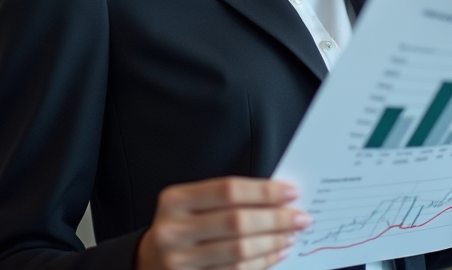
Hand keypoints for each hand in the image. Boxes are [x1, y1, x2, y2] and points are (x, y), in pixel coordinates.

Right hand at [137, 177, 311, 269]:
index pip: (227, 190)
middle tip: (300, 217)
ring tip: (292, 234)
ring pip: (240, 252)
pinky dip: (263, 262)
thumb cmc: (182, 225)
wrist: (152, 261)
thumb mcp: (192, 203)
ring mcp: (180, 261)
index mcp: (174, 200)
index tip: (291, 192)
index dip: (263, 191)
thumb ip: (227, 198)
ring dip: (273, 242)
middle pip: (236, 222)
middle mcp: (173, 231)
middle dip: (275, 219)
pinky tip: (278, 251)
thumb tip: (278, 196)